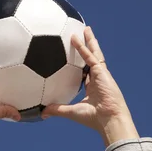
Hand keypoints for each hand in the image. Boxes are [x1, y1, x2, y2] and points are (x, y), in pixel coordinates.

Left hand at [42, 27, 139, 145]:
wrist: (109, 120)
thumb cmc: (94, 119)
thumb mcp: (72, 112)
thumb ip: (58, 109)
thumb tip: (42, 112)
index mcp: (92, 88)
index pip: (85, 73)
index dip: (81, 64)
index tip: (74, 58)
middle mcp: (97, 79)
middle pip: (92, 59)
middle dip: (88, 47)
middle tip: (84, 36)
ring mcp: (101, 74)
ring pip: (94, 53)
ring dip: (89, 41)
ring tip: (86, 29)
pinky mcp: (102, 72)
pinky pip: (90, 57)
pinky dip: (82, 47)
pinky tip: (75, 39)